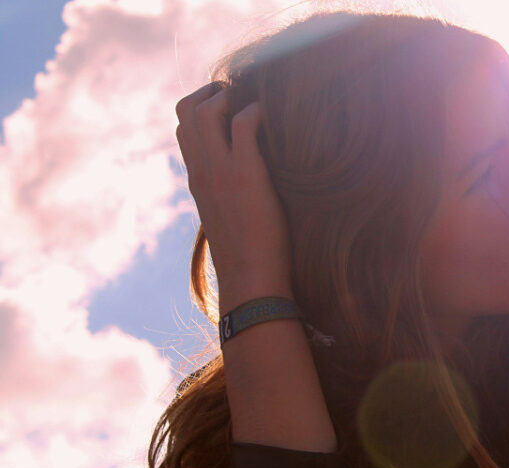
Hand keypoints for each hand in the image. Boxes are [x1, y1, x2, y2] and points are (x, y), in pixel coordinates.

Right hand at [175, 82, 292, 309]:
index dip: (200, 108)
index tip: (226, 106)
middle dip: (209, 92)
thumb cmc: (248, 257)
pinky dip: (255, 110)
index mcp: (197, 180)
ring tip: (251, 100)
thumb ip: (229, 198)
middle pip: (185, 111)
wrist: (250, 280)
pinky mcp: (245, 174)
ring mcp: (220, 171)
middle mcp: (201, 171)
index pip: (184, 130)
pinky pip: (243, 124)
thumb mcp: (229, 221)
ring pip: (205, 111)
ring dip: (228, 96)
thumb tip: (247, 192)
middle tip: (237, 95)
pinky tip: (271, 116)